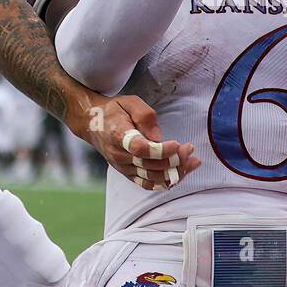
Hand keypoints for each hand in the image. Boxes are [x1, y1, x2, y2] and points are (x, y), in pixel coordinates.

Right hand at [71, 94, 200, 189]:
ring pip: (152, 178)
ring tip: (193, 161)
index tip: (178, 144)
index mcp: (118, 136)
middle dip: (175, 160)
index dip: (161, 150)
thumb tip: (159, 137)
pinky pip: (148, 184)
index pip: (140, 149)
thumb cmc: (115, 111)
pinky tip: (182, 174)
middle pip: (150, 166)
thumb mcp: (130, 102)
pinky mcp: (128, 174)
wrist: (92, 124)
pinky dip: (167, 182)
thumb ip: (145, 116)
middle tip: (190, 148)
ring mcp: (123, 168)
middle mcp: (119, 156)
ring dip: (175, 172)